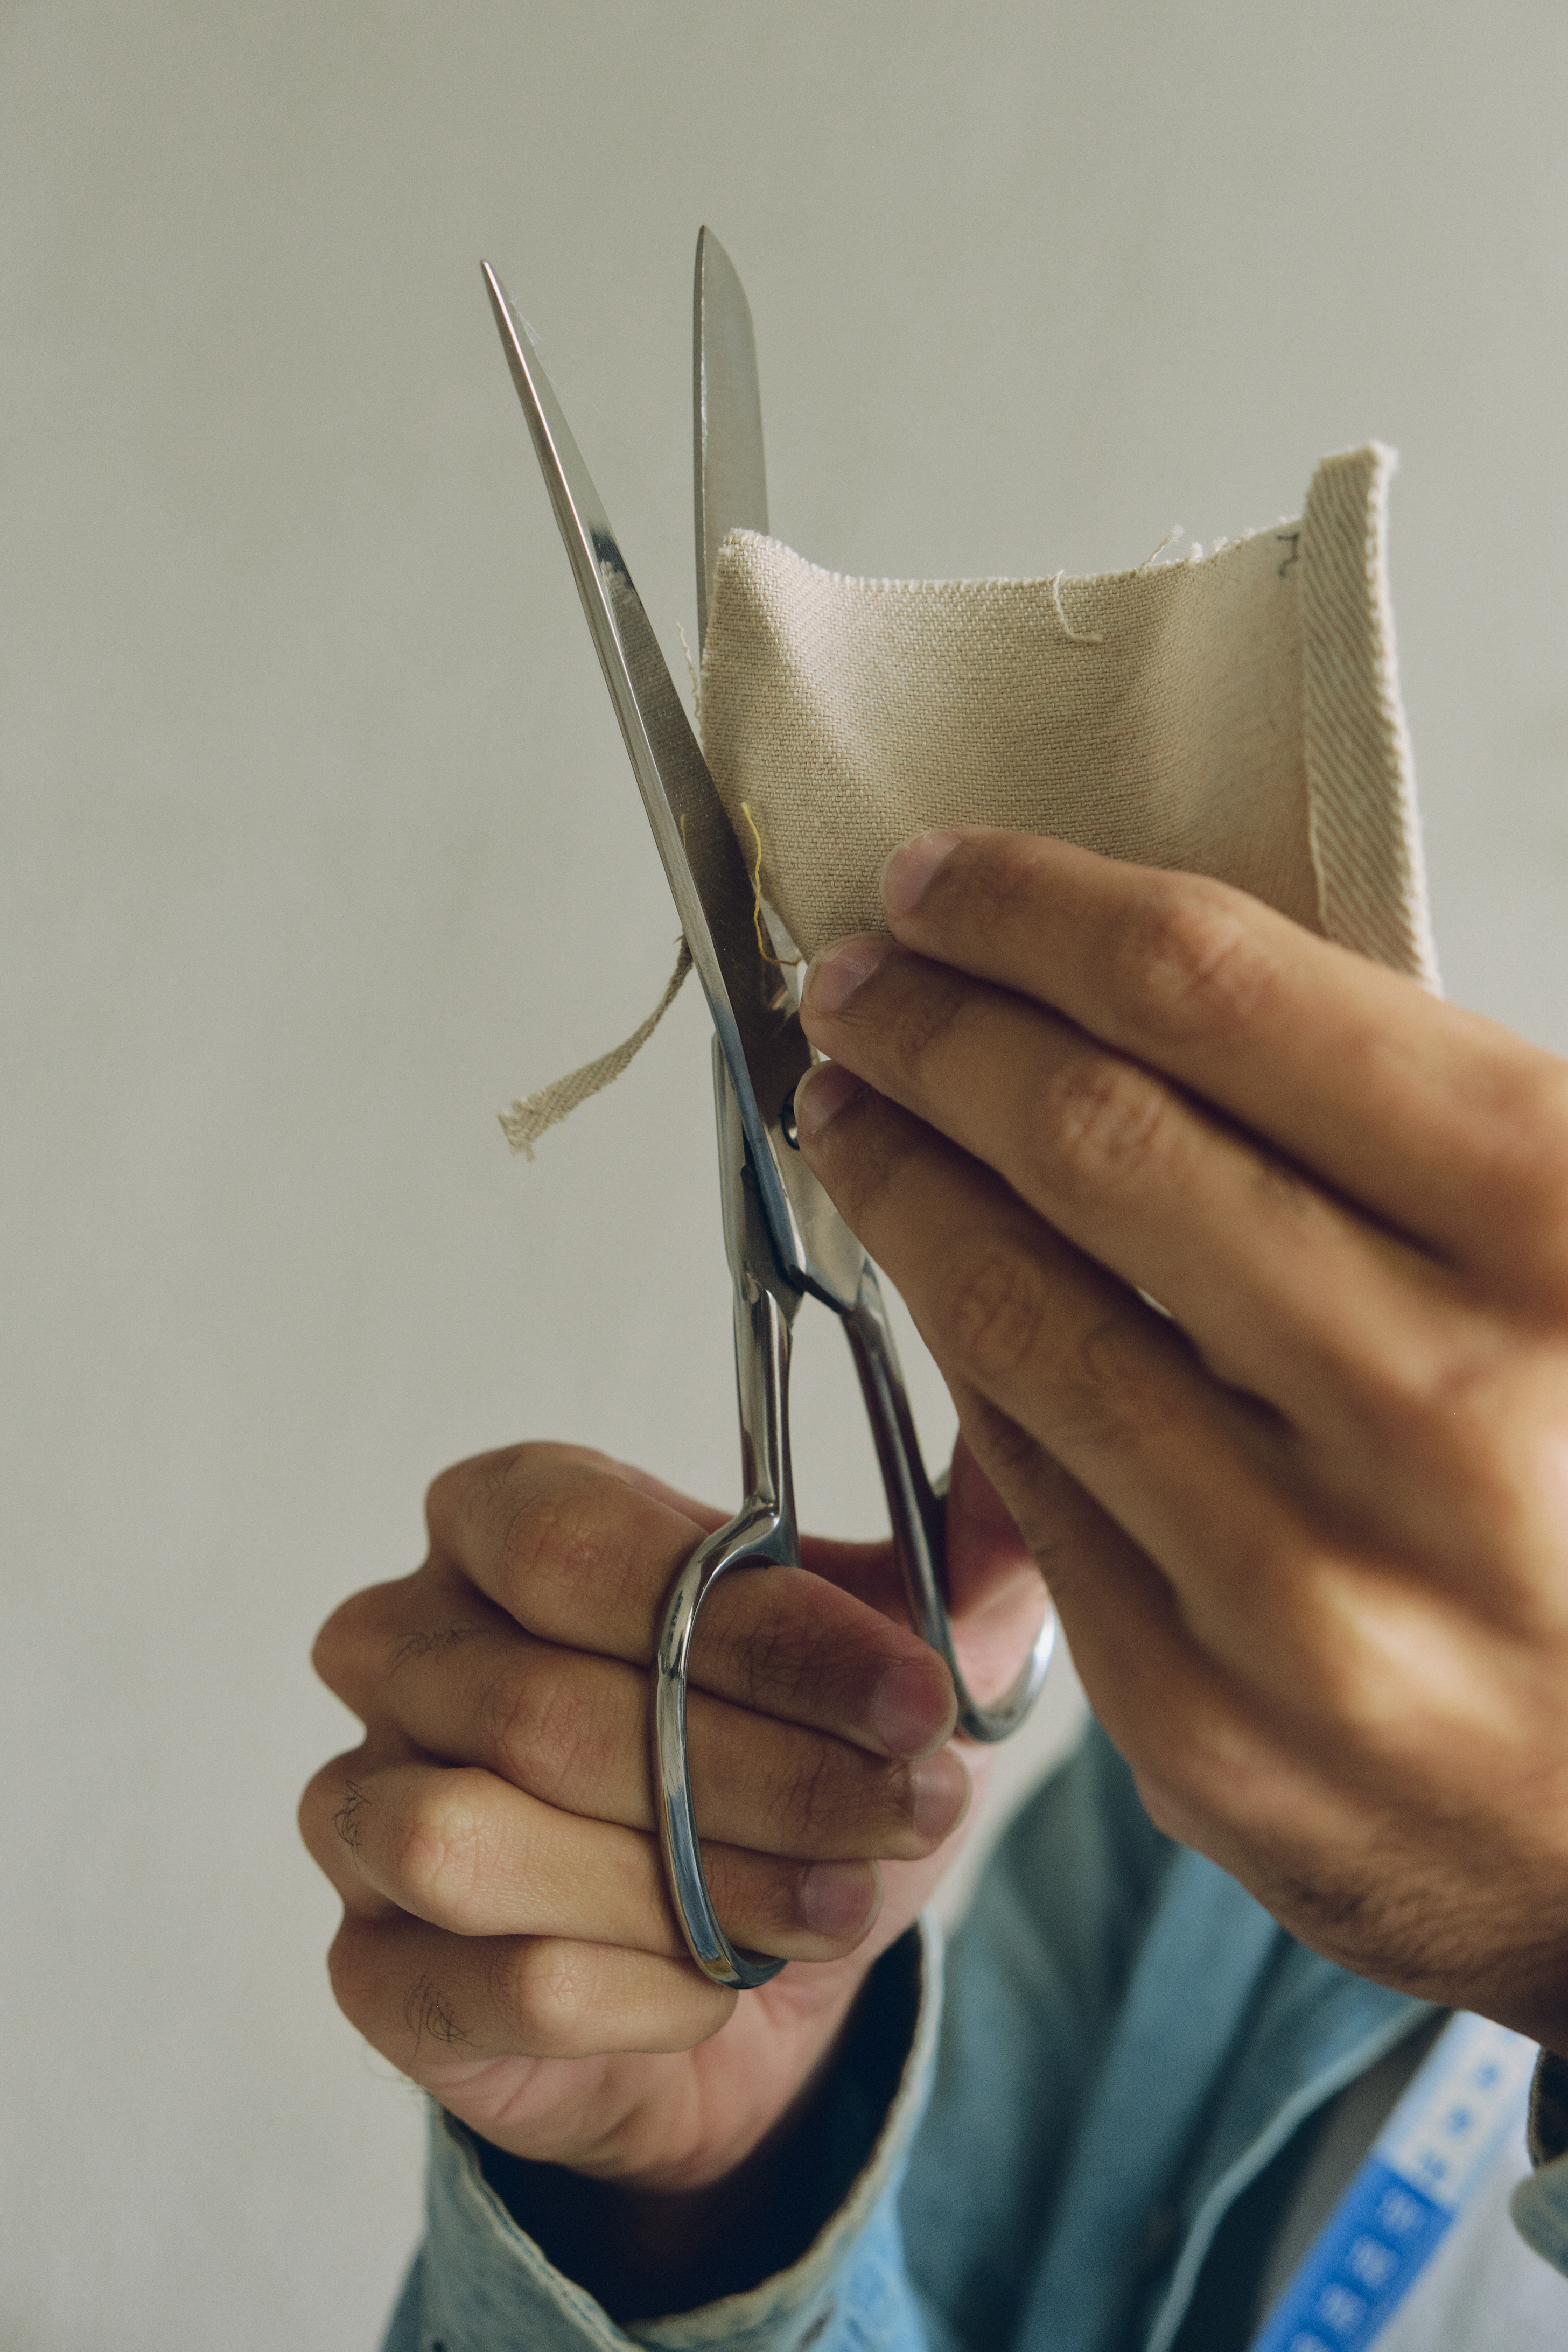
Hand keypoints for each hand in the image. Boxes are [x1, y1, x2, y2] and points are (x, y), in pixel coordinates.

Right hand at [300, 1440, 1038, 2195]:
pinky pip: (490, 1984)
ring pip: (482, 1838)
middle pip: (543, 1702)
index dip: (761, 1633)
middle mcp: (401, 1643)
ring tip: (837, 1903)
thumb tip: (1021, 1463)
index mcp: (500, 1516)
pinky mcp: (372, 1967)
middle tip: (910, 1811)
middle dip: (760, 1771)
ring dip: (690, 1883)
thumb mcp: (887, 1656)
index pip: (581, 1546)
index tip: (920, 1700)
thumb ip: (958, 1555)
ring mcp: (361, 1805)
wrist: (740, 1975)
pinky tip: (722, 1983)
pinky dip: (636, 1994)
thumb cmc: (789, 1771)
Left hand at [796, 826, 1567, 2054]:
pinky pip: (1029, 1480)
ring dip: (899, 1178)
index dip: (1040, 908)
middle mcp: (1437, 1406)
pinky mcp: (1208, 1718)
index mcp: (1560, 1229)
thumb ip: (1407, 1120)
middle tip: (859, 982)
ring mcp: (1307, 1582)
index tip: (943, 878)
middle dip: (933, 1027)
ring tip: (851, 1111)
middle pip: (1090, 1134)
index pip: (1219, 992)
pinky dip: (966, 1351)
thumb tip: (1142, 985)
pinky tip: (936, 1281)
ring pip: (1018, 1309)